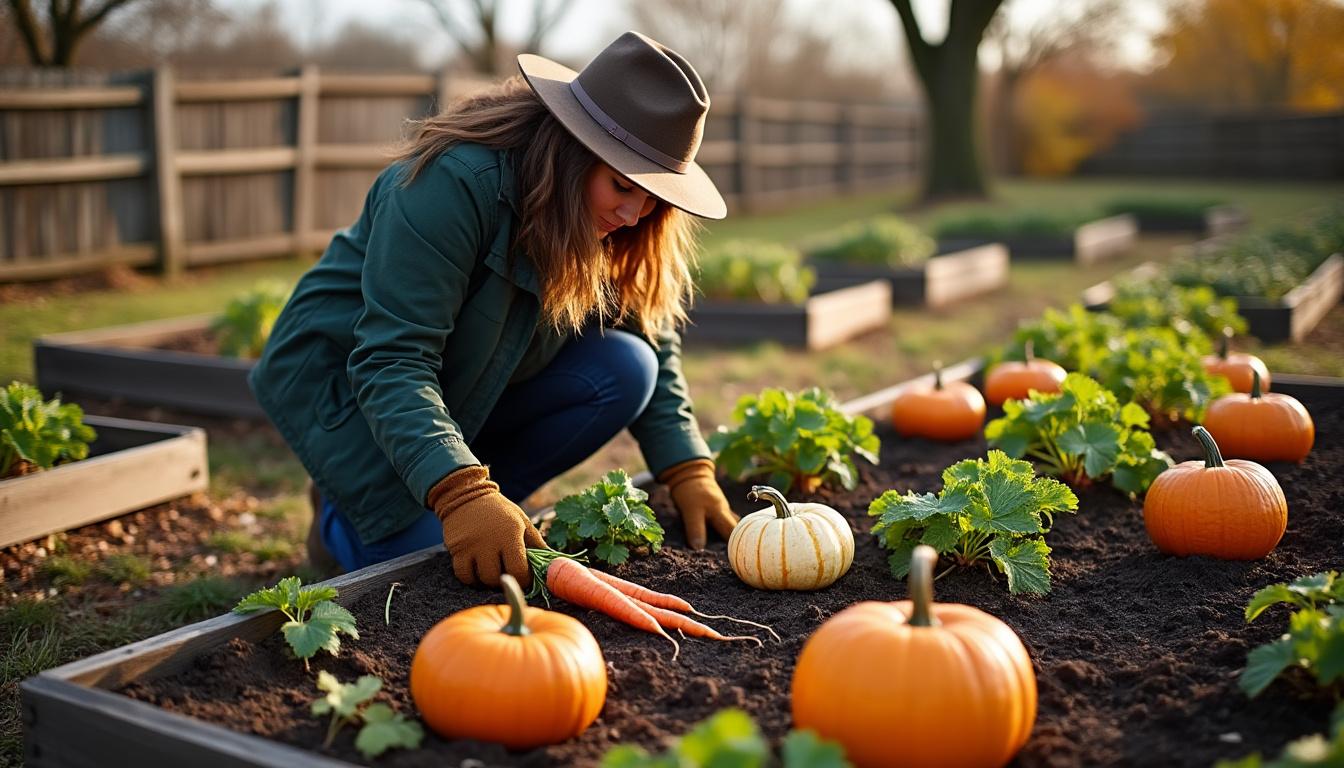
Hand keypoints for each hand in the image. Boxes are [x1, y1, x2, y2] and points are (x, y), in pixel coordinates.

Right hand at [428, 465, 545, 587]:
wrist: (466, 495)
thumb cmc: (499, 510)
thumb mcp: (522, 522)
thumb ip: (537, 543)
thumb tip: (554, 562)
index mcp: (510, 534)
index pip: (519, 570)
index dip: (524, 580)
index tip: (525, 577)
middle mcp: (490, 542)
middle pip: (498, 578)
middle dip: (506, 581)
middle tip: (508, 575)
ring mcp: (471, 546)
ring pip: (480, 579)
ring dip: (488, 582)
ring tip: (494, 573)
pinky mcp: (456, 549)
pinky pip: (463, 575)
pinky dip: (471, 579)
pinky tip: (478, 572)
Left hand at [657, 458, 738, 548]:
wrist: (689, 473)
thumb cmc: (690, 491)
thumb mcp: (691, 511)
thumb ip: (695, 529)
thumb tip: (699, 549)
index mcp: (721, 513)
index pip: (734, 533)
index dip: (737, 545)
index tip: (737, 557)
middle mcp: (726, 512)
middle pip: (737, 531)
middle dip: (738, 543)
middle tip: (736, 557)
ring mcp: (723, 509)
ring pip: (731, 526)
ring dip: (732, 537)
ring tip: (732, 553)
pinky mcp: (718, 509)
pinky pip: (725, 522)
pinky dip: (724, 531)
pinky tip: (721, 541)